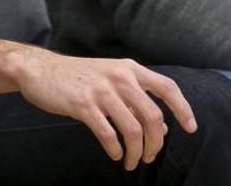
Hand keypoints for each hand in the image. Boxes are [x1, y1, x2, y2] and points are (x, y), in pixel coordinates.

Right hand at [6, 48, 195, 170]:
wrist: (39, 69)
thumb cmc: (78, 77)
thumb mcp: (110, 79)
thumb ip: (136, 98)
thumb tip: (163, 126)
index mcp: (129, 68)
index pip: (167, 87)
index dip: (183, 109)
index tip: (191, 128)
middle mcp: (119, 76)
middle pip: (153, 116)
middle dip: (156, 143)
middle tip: (150, 157)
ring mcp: (101, 90)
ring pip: (133, 129)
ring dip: (136, 152)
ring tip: (131, 162)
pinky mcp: (83, 104)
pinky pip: (108, 134)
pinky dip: (115, 150)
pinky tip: (114, 154)